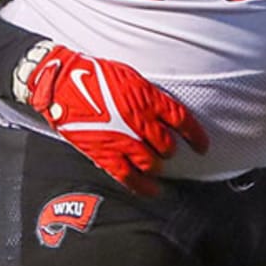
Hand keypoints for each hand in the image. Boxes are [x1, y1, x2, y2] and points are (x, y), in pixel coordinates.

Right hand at [18, 44, 207, 195]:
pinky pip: (129, 177)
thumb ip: (149, 96)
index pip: (181, 120)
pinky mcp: (105, 154)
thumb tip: (163, 111)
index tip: (203, 145)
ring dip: (157, 166)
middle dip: (169, 150)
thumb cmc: (95, 75)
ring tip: (156, 164)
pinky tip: (152, 190)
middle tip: (167, 150)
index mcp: (147, 98)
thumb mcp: (130, 76)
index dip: (196, 135)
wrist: (63, 84)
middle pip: (166, 145)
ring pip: (151, 163)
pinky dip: (143, 187)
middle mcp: (138, 121)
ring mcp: (122, 140)